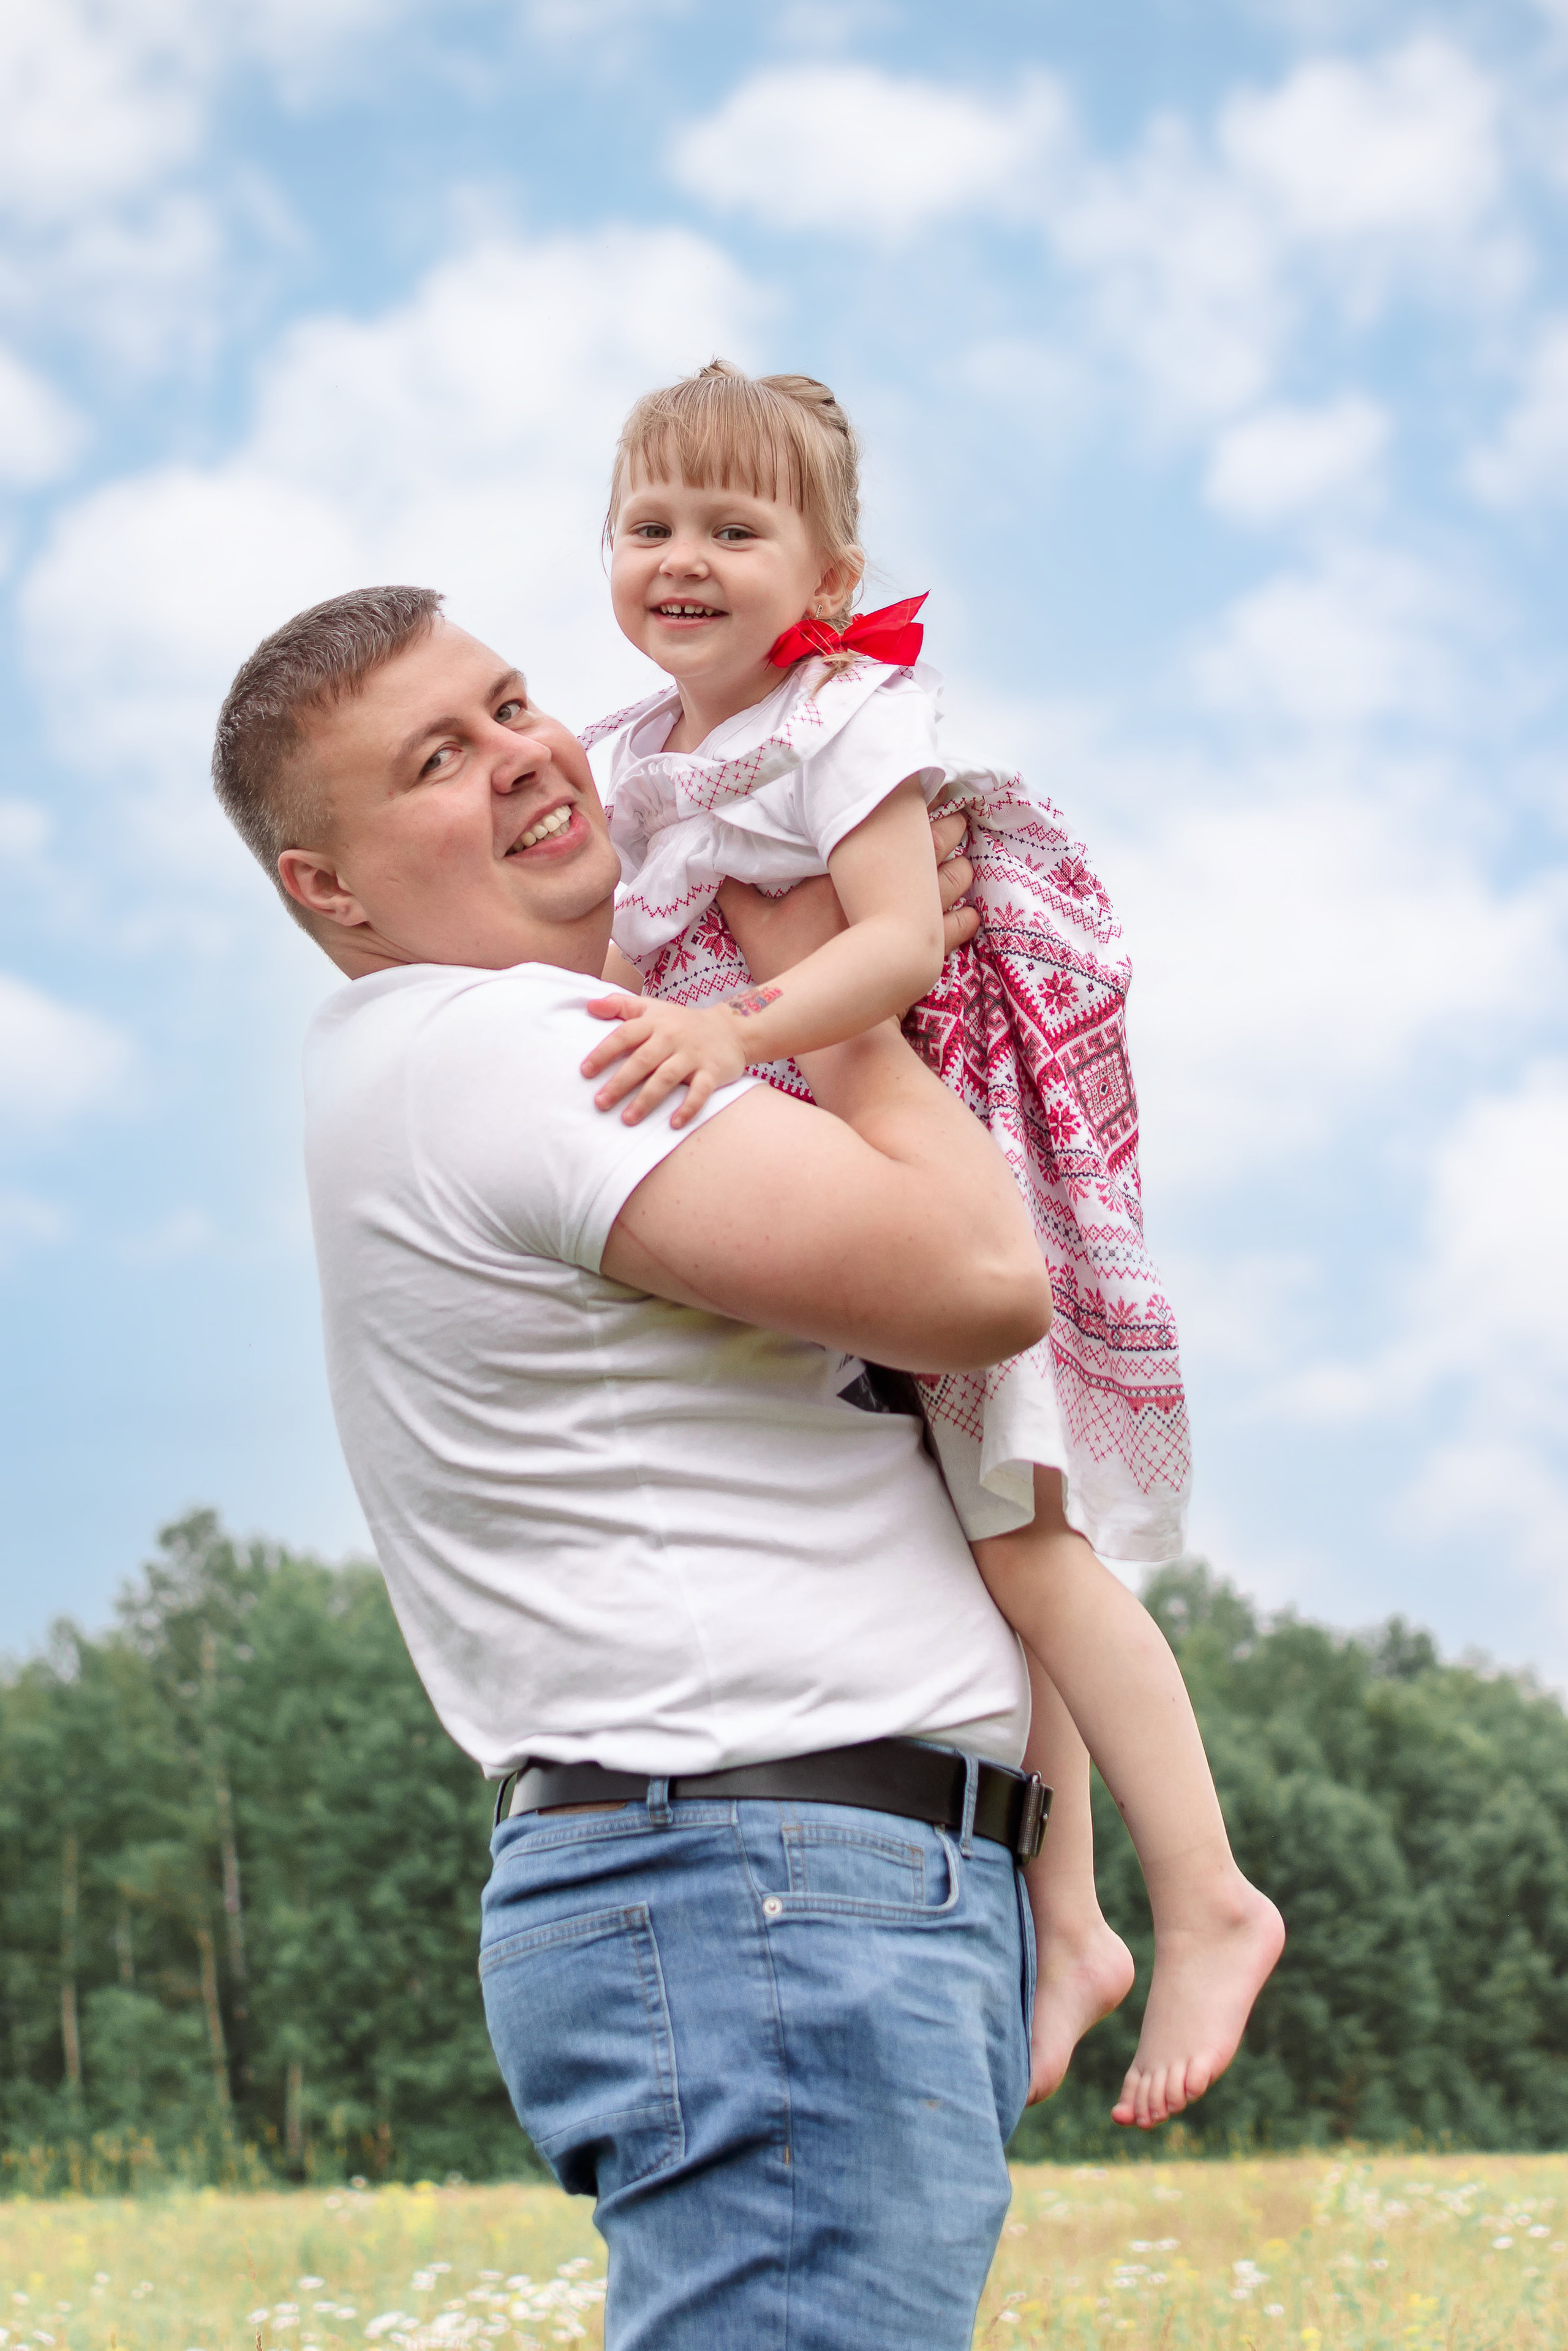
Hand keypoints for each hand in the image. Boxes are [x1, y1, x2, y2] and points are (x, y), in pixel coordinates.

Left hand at [582, 992, 756, 1126]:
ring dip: (647, 1100)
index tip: (585, 1072)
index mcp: (654, 1023)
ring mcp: (693, 1055)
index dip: (604, 1053)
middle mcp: (672, 1038)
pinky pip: (700, 1091)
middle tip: (600, 1103)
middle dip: (620, 1083)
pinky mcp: (713, 1071)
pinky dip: (688, 1108)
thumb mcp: (651, 1007)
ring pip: (667, 1078)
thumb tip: (589, 1006)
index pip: (624, 1035)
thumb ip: (619, 1005)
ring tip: (627, 1119)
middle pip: (643, 1060)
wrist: (731, 1028)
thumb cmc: (681, 1022)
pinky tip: (673, 1124)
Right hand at [718, 808, 977, 988]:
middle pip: (929, 848)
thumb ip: (734, 893)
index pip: (887, 829)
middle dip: (943, 829)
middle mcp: (889, 891)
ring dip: (957, 869)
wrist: (832, 1021)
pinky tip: (970, 911)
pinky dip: (965, 916)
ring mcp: (913, 921)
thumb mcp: (751, 926)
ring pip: (951, 882)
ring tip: (963, 854)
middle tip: (954, 812)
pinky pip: (957, 927)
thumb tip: (711, 864)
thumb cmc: (793, 967)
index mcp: (851, 873)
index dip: (906, 807)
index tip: (916, 786)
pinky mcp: (926, 951)